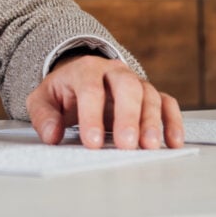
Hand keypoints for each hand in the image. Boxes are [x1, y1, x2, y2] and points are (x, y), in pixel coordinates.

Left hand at [25, 55, 183, 149]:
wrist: (79, 77)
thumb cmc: (63, 92)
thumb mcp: (43, 99)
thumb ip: (43, 116)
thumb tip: (52, 134)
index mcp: (85, 69)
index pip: (90, 90)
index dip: (92, 116)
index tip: (92, 142)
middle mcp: (114, 72)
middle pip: (126, 87)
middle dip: (127, 116)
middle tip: (126, 144)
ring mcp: (135, 82)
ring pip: (149, 95)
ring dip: (151, 122)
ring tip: (148, 147)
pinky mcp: (150, 95)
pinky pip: (166, 103)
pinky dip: (172, 121)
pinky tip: (172, 141)